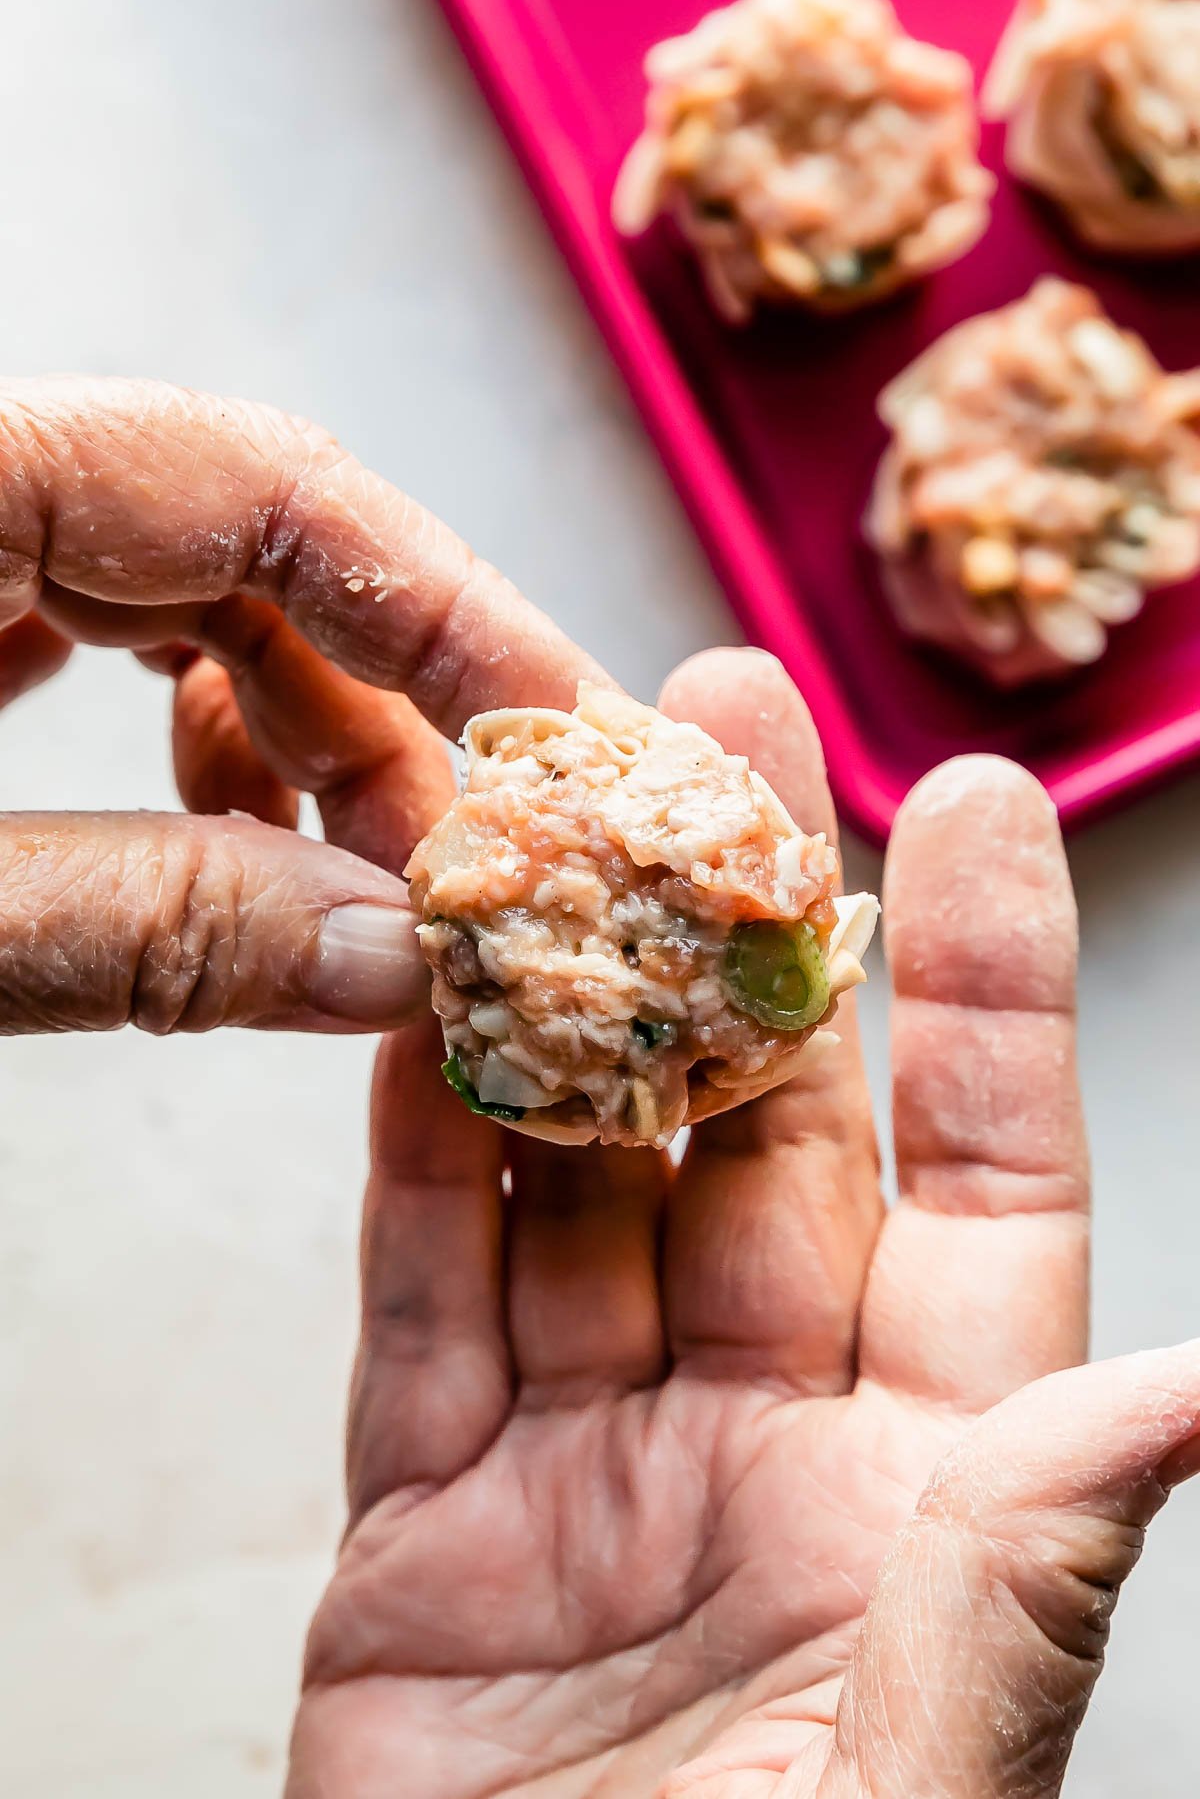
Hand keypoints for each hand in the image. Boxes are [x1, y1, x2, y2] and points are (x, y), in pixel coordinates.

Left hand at [0, 376, 599, 1034]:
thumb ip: (145, 925)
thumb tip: (390, 959)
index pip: (277, 486)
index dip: (460, 619)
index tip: (576, 751)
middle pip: (257, 555)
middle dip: (387, 731)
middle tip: (461, 901)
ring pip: (191, 605)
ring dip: (303, 753)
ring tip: (354, 907)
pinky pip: (105, 639)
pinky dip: (202, 744)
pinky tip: (233, 848)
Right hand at [290, 649, 1199, 1798]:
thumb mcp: (926, 1766)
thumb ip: (1038, 1564)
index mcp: (932, 1484)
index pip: (979, 1184)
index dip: (975, 992)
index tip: (962, 809)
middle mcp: (769, 1441)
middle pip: (759, 1132)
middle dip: (740, 928)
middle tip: (712, 723)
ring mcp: (589, 1468)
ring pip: (576, 1182)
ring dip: (560, 1007)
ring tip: (545, 819)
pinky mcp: (427, 1524)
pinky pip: (424, 1302)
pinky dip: (414, 1162)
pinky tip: (417, 1018)